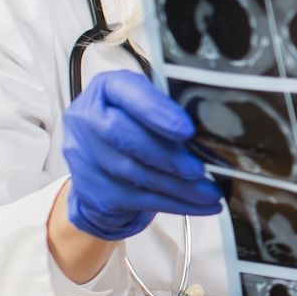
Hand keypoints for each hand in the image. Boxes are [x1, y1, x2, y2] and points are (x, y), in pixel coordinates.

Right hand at [60, 70, 221, 240]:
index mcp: (106, 89)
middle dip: (166, 155)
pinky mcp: (95, 190)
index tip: (186, 129)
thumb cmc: (134, 127)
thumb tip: (211, 125)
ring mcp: (85, 157)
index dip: (155, 110)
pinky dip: (176, 204)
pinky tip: (201, 205)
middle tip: (198, 169)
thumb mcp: (148, 106)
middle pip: (122, 135)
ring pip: (134, 173)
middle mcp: (87, 119)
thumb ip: (168, 107)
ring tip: (210, 192)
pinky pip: (139, 200)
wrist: (101, 166)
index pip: (126, 92)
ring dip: (178, 186)